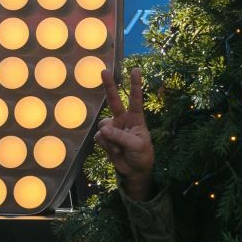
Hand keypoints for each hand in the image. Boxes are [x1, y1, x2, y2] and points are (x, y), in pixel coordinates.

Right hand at [98, 66, 155, 201]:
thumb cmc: (142, 155)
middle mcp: (123, 119)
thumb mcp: (137, 145)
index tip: (135, 70)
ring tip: (120, 149)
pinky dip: (106, 146)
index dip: (135, 85)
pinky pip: (99, 137)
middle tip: (104, 71)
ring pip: (103, 125)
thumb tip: (103, 129)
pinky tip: (114, 152)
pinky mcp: (104, 138)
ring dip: (110, 138)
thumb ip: (120, 136)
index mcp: (136, 118)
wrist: (134, 171)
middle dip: (109, 86)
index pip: (135, 99)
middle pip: (114, 100)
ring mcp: (113, 128)